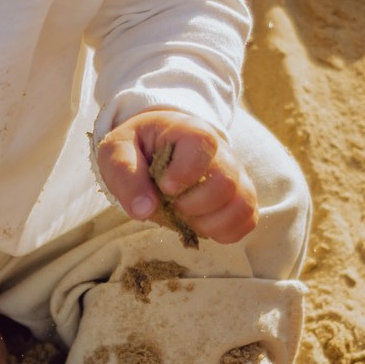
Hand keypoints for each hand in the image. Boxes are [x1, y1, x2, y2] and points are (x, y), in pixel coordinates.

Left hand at [95, 111, 258, 244]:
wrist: (157, 148)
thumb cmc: (137, 148)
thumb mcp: (116, 151)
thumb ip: (125, 174)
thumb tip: (143, 210)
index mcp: (190, 131)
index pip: (203, 146)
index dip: (183, 173)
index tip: (164, 186)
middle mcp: (222, 152)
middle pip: (225, 183)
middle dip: (192, 205)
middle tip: (171, 204)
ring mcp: (236, 176)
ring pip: (242, 205)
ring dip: (208, 223)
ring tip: (185, 217)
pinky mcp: (240, 198)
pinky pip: (247, 221)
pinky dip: (223, 232)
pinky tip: (199, 225)